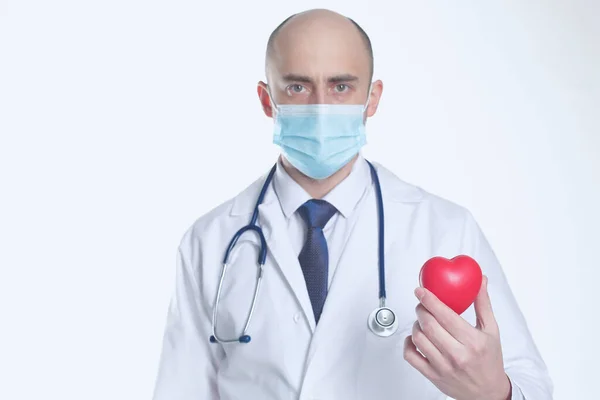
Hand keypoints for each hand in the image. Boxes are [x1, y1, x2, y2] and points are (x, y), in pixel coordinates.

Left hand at [403, 276, 511, 399]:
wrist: (488, 393)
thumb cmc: (490, 360)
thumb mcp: (491, 330)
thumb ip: (482, 304)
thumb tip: (481, 280)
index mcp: (472, 341)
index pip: (445, 315)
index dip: (429, 300)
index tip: (421, 291)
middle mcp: (457, 355)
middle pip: (428, 325)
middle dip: (421, 310)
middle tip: (423, 305)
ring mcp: (443, 367)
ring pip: (418, 338)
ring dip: (416, 324)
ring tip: (423, 321)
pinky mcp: (432, 376)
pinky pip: (410, 356)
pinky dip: (407, 343)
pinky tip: (414, 338)